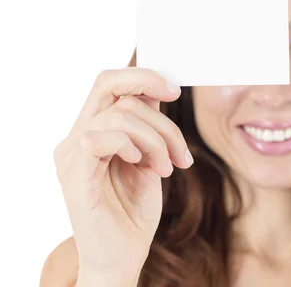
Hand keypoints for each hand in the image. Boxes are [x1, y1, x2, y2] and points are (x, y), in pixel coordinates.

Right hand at [53, 68, 193, 280]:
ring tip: (166, 166)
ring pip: (119, 115)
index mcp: (94, 131)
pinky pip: (100, 138)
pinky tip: (143, 166)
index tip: (174, 90)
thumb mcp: (149, 158)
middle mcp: (77, 137)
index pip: (109, 83)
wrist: (124, 254)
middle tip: (177, 121)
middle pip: (109, 85)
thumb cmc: (134, 210)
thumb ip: (148, 127)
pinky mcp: (74, 174)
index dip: (142, 77)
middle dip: (151, 96)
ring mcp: (72, 154)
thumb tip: (159, 91)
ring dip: (157, 138)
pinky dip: (131, 146)